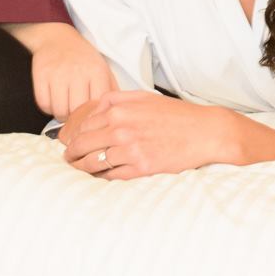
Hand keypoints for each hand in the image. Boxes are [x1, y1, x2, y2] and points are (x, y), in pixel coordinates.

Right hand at [5, 21, 113, 119]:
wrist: (57, 38)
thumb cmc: (83, 58)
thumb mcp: (103, 68)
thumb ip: (110, 90)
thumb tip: (114, 112)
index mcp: (97, 71)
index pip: (97, 106)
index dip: (93, 116)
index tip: (90, 115)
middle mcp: (78, 71)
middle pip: (77, 111)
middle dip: (77, 117)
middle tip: (76, 113)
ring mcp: (58, 73)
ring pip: (59, 110)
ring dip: (62, 113)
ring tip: (65, 106)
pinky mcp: (41, 75)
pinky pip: (43, 104)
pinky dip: (48, 107)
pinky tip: (54, 100)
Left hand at [58, 90, 227, 179]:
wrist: (205, 132)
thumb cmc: (177, 115)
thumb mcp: (145, 97)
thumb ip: (117, 99)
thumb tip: (94, 107)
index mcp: (120, 110)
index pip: (84, 126)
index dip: (74, 136)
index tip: (71, 142)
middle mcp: (121, 129)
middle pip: (82, 145)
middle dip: (72, 154)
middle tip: (69, 159)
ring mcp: (130, 150)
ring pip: (93, 163)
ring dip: (82, 168)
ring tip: (79, 170)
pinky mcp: (140, 168)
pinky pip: (111, 177)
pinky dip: (102, 178)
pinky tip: (99, 177)